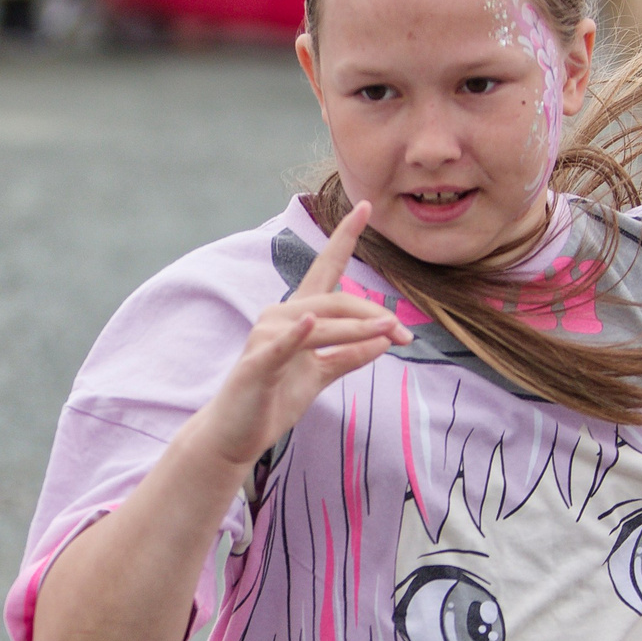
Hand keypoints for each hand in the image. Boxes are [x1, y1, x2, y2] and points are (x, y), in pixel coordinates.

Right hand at [184, 202, 410, 470]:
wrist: (236, 434)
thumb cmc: (273, 400)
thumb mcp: (320, 376)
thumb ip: (349, 355)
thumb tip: (385, 339)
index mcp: (297, 316)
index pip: (326, 268)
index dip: (345, 236)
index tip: (365, 206)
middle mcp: (280, 317)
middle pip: (335, 300)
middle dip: (372, 313)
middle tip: (405, 333)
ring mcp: (266, 338)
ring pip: (320, 323)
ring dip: (357, 327)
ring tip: (390, 330)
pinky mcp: (257, 364)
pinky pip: (282, 346)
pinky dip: (298, 334)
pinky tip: (312, 321)